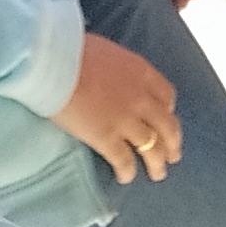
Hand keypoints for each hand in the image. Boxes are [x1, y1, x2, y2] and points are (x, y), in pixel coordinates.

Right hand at [51, 33, 181, 183]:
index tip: (166, 119)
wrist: (53, 62)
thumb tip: (109, 71)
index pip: (166, 95)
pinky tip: (126, 178)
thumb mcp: (105, 50)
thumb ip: (116, 66)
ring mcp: (126, 120)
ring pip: (152, 148)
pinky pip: (124, 160)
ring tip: (158, 174)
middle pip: (167, 126)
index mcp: (141, 72)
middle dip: (172, 143)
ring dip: (157, 163)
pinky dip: (127, 171)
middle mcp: (141, 98)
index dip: (168, 111)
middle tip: (173, 155)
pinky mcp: (107, 138)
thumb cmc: (70, 48)